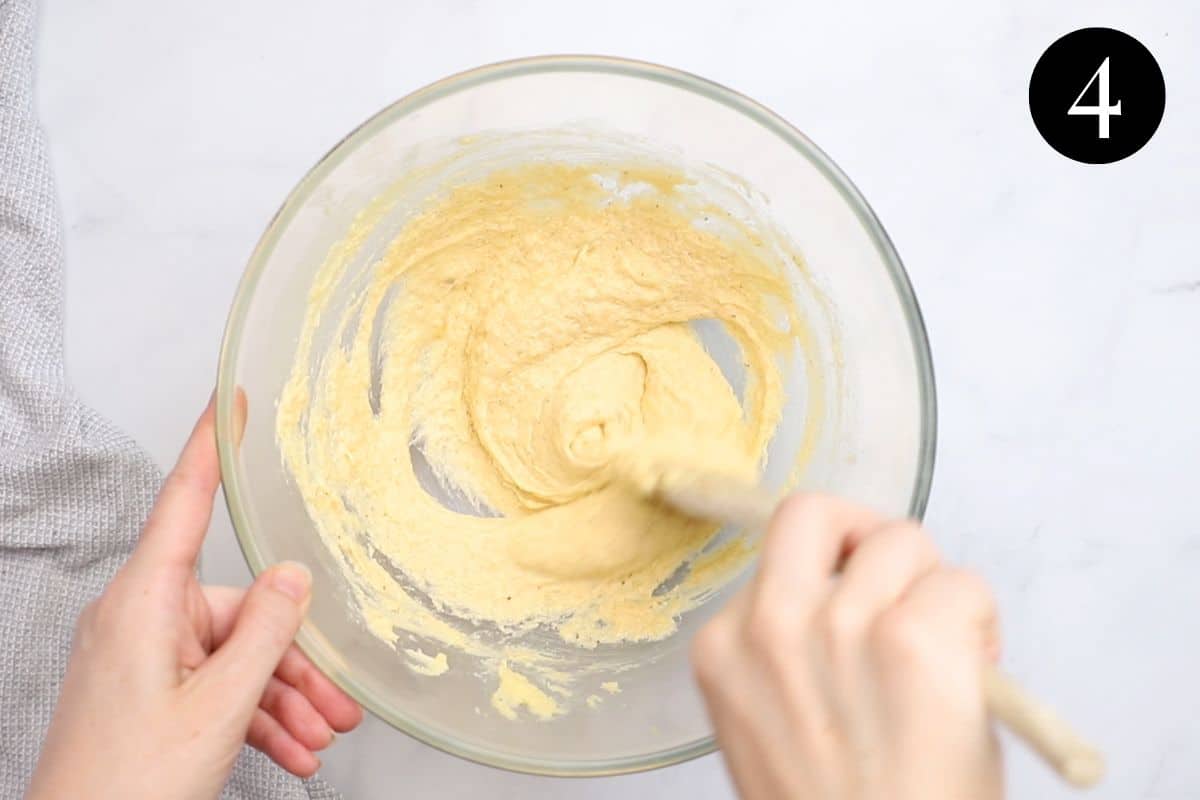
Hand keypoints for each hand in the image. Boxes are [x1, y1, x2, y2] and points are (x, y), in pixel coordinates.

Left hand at [26, 399, 362, 799]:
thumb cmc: (128, 782)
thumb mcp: (220, 705)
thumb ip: (266, 632)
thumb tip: (294, 577)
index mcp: (146, 601)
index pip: (184, 500)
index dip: (211, 445)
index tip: (230, 399)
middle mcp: (141, 617)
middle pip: (238, 609)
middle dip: (295, 660)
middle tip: (340, 702)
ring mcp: (144, 656)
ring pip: (234, 655)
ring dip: (284, 698)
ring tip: (323, 739)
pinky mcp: (150, 690)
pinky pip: (216, 686)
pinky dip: (256, 716)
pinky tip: (293, 751)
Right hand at [692, 495, 1002, 799]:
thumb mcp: (772, 728)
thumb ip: (789, 655)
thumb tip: (851, 602)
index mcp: (724, 648)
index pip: (773, 552)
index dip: (830, 565)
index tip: (858, 578)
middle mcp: (770, 624)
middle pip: (816, 512)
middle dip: (866, 536)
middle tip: (905, 583)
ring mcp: (840, 626)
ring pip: (903, 542)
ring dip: (937, 590)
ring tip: (950, 653)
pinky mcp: (913, 639)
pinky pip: (962, 584)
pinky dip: (981, 622)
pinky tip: (974, 676)